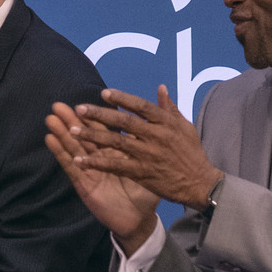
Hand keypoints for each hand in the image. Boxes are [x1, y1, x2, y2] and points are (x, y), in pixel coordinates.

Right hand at [44, 101, 162, 252]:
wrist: (140, 220)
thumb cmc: (146, 194)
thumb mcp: (152, 167)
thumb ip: (153, 144)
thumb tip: (157, 126)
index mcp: (116, 152)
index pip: (104, 130)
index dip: (94, 115)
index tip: (84, 101)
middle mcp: (101, 159)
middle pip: (85, 135)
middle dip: (71, 120)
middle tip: (58, 105)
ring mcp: (91, 170)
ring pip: (75, 148)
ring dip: (62, 133)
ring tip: (51, 118)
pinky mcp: (84, 183)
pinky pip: (72, 166)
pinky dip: (61, 152)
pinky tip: (50, 139)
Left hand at [65, 85, 220, 211]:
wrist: (200, 183)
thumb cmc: (191, 153)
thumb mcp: (184, 127)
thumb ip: (169, 108)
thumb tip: (161, 88)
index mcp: (166, 123)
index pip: (141, 106)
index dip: (122, 99)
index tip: (104, 93)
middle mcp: (156, 136)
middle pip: (124, 122)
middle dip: (100, 114)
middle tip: (79, 109)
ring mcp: (148, 155)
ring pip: (116, 143)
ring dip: (92, 136)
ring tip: (71, 130)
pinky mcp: (142, 172)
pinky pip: (115, 166)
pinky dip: (96, 162)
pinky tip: (79, 160)